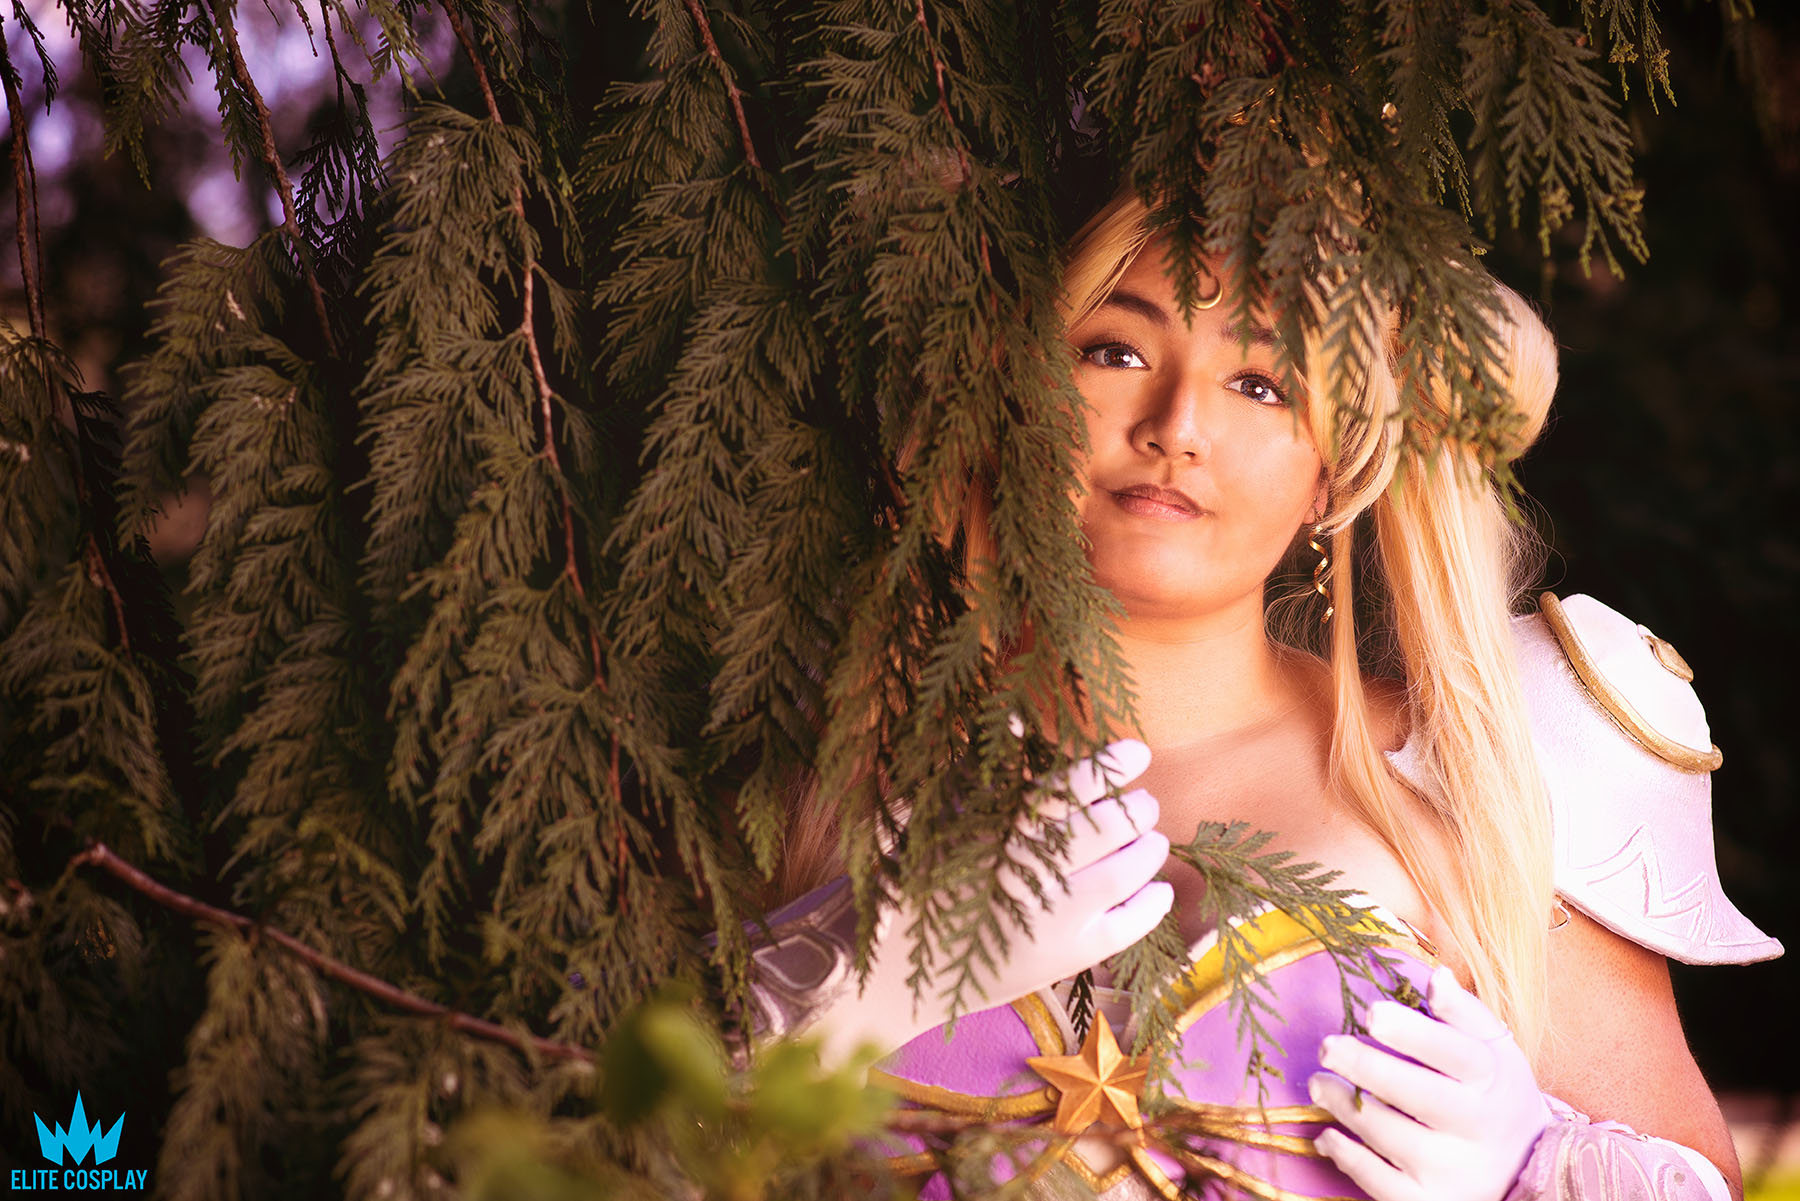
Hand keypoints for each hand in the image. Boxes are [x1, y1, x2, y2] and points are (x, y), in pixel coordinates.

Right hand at [814, 740, 1171, 1063]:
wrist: (905, 969)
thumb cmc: (921, 881)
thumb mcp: (940, 819)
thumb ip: (984, 773)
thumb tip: (1021, 722)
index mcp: (998, 829)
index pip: (1070, 787)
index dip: (1110, 765)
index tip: (1137, 751)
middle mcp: (1029, 870)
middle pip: (1107, 826)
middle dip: (1136, 808)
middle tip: (1144, 802)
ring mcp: (1051, 918)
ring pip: (1124, 872)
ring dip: (1149, 850)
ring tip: (1152, 840)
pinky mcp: (1064, 958)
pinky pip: (1126, 928)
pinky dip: (1152, 905)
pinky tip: (1159, 888)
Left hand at [1307, 966, 1550, 1200]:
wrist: (1524, 1168)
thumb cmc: (1493, 1092)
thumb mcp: (1493, 1049)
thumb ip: (1463, 1012)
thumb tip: (1437, 976)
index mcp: (1492, 1079)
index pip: (1453, 1052)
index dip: (1411, 1032)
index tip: (1371, 1012)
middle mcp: (1477, 1127)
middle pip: (1416, 1094)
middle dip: (1365, 1067)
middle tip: (1327, 1046)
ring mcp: (1454, 1169)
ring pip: (1389, 1135)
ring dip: (1345, 1105)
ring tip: (1321, 1084)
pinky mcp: (1430, 1200)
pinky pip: (1380, 1182)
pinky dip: (1347, 1156)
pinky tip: (1328, 1136)